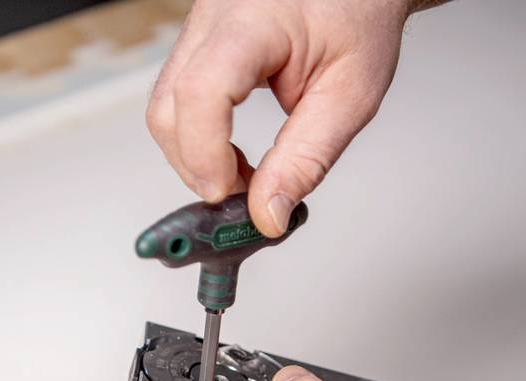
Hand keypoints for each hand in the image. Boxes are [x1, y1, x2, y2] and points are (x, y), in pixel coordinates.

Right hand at [147, 0, 411, 235]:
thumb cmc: (360, 16)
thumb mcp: (351, 94)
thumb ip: (307, 158)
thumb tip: (267, 216)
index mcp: (255, 21)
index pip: (202, 92)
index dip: (206, 154)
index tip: (230, 196)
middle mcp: (214, 16)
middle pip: (168, 106)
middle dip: (197, 166)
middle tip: (242, 197)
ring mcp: (199, 26)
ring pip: (165, 106)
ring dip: (195, 156)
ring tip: (244, 176)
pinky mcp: (197, 41)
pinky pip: (177, 97)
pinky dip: (199, 136)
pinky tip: (232, 152)